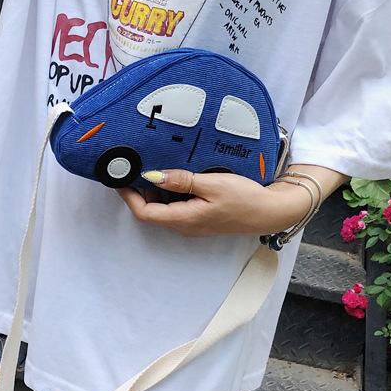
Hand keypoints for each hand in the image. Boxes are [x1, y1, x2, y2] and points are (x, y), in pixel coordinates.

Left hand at [117, 169, 314, 236]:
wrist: (271, 211)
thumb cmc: (245, 198)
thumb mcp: (212, 184)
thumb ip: (181, 181)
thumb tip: (153, 176)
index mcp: (184, 219)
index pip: (144, 212)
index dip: (128, 196)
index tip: (119, 178)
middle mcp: (184, 225)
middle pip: (150, 211)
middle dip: (137, 191)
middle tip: (131, 167)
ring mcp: (192, 222)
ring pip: (162, 207)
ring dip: (153, 190)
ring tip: (149, 165)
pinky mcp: (199, 217)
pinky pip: (175, 205)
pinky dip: (168, 191)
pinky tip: (172, 174)